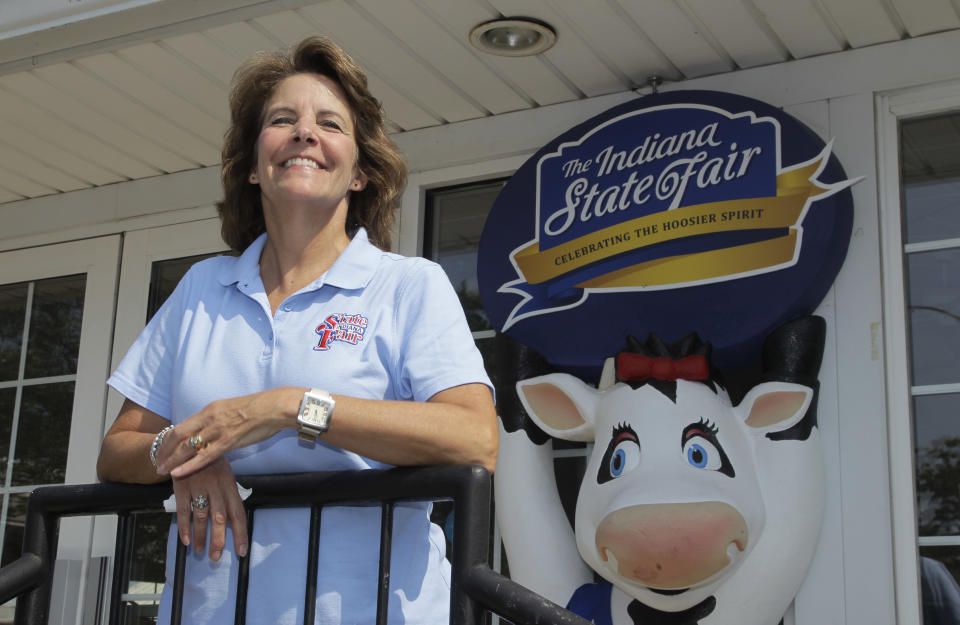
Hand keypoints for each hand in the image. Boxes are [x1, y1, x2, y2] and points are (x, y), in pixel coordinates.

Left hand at [157, 388, 299, 477]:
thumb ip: (219, 419)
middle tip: (155, 462)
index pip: (182, 425)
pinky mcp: (228, 441)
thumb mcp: (233, 409)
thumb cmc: (260, 409)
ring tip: (161, 471)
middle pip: (178, 435)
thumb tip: (213, 427)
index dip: (168, 439)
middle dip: (163, 450)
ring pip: (187, 447)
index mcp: (210, 409)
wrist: (275, 407)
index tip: (161, 449)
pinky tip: (176, 473)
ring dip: (171, 460)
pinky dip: (187, 466)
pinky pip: (203, 457)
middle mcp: (209, 418)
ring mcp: (217, 430)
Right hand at [172, 457, 247, 561]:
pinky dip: (184, 526)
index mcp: (229, 484)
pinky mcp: (182, 486)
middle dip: (218, 539)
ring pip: (201, 516)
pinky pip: (184, 509)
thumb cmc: (211, 464)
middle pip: (220, 517)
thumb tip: (234, 522)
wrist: (189, 443)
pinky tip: (185, 539)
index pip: (238, 512)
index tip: (241, 550)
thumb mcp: (225, 476)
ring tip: (200, 550)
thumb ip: (228, 497)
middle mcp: (216, 486)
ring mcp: (199, 486)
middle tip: (216, 557)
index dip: (240, 532)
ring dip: (200, 536)